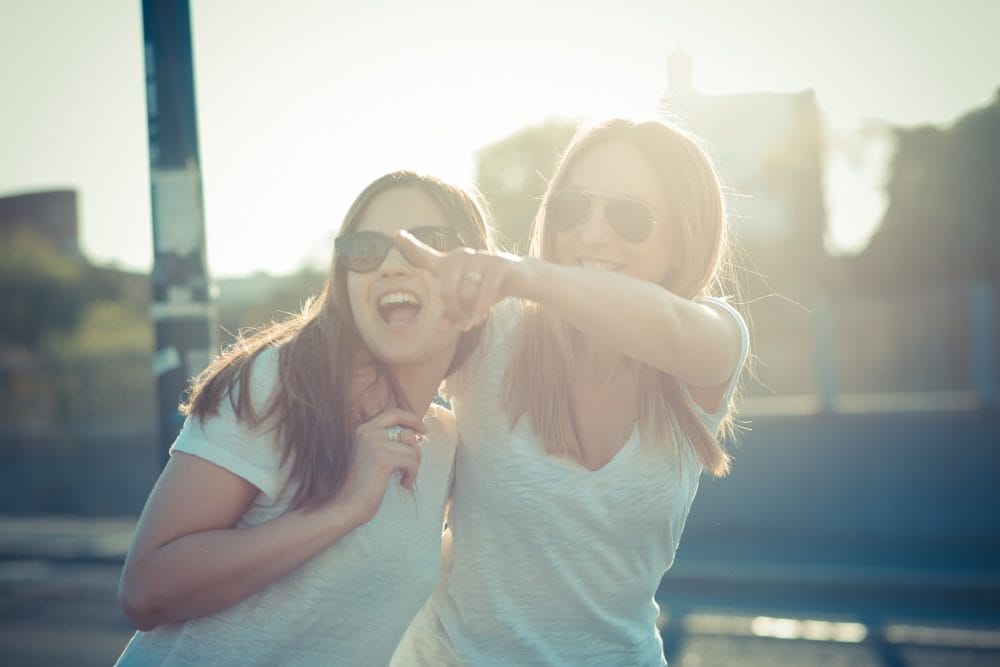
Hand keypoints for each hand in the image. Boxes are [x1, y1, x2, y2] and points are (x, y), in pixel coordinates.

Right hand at [334, 408, 425, 524]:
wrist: (344, 506)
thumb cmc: (357, 487)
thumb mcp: (369, 457)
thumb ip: (383, 442)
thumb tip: (410, 435)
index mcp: (361, 429)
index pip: (392, 413)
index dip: (410, 418)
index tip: (421, 428)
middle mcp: (367, 431)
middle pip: (404, 426)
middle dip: (417, 438)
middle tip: (421, 450)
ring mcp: (374, 443)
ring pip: (411, 447)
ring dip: (414, 465)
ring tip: (405, 478)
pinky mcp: (383, 458)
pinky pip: (411, 461)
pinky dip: (412, 474)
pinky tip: (403, 485)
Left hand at [394, 230, 527, 330]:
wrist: (522, 279)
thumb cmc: (486, 290)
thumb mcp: (466, 305)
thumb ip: (450, 315)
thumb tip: (438, 329)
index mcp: (448, 264)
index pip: (425, 255)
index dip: (410, 246)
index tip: (395, 234)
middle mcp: (461, 256)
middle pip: (445, 292)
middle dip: (453, 313)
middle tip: (461, 324)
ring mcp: (480, 256)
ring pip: (466, 294)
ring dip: (469, 314)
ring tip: (474, 319)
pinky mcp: (498, 262)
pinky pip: (484, 292)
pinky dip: (481, 309)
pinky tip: (481, 318)